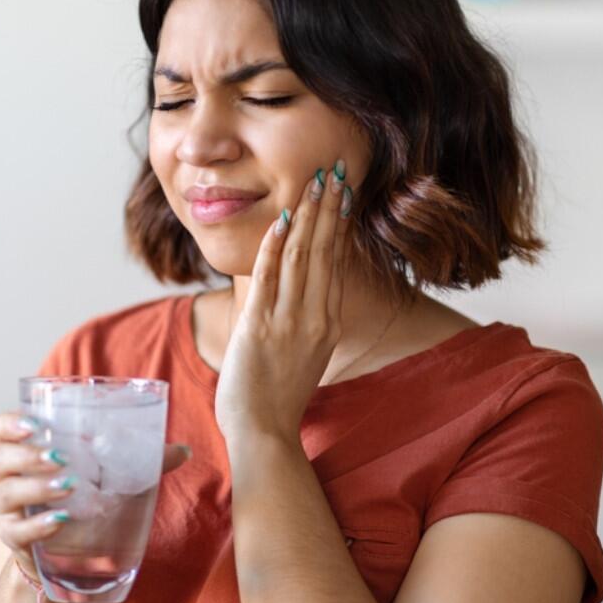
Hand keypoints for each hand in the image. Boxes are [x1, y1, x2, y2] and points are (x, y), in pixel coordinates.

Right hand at [0, 410, 192, 577]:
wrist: (64, 546)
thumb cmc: (81, 493)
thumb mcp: (105, 470)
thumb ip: (140, 458)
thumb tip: (184, 451)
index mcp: (20, 447)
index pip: (0, 427)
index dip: (11, 423)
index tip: (36, 424)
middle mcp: (2, 476)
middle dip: (28, 456)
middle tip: (61, 458)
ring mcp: (4, 509)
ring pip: (5, 494)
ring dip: (35, 488)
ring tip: (68, 486)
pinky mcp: (12, 538)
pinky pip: (17, 531)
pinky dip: (37, 526)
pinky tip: (60, 521)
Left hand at [214, 160, 353, 446]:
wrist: (264, 433)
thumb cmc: (277, 398)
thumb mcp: (305, 356)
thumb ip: (307, 322)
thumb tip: (304, 295)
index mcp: (327, 323)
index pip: (335, 262)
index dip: (339, 224)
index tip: (343, 193)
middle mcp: (315, 318)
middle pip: (323, 250)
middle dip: (328, 206)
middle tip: (333, 170)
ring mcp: (288, 321)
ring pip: (301, 256)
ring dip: (307, 214)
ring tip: (313, 181)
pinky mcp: (260, 326)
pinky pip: (269, 277)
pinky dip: (275, 245)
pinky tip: (281, 218)